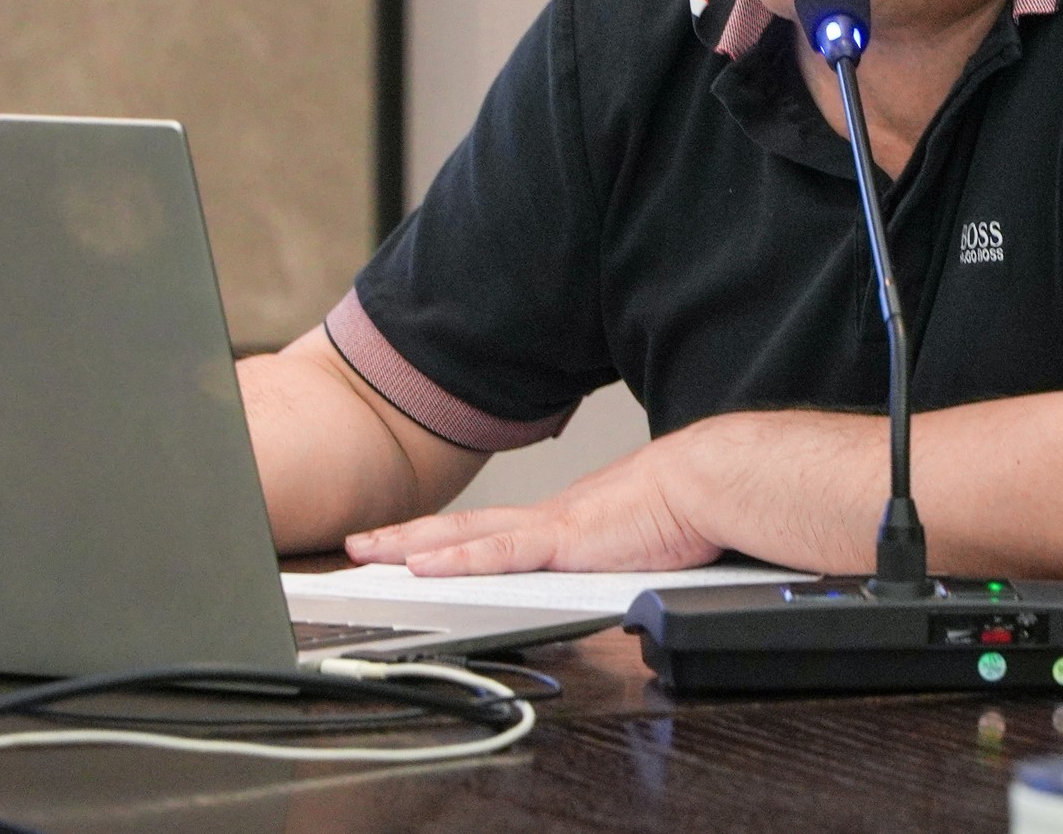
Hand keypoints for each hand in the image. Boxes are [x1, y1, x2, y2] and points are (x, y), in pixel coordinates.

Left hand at [344, 434, 721, 575]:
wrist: (704, 484)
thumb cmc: (681, 512)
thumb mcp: (630, 545)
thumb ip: (608, 563)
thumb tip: (608, 577)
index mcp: (557, 523)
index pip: (486, 531)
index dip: (442, 538)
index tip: (402, 545)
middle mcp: (543, 520)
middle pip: (459, 528)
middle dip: (404, 536)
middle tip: (357, 545)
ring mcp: (548, 528)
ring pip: (464, 536)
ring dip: (411, 544)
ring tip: (366, 553)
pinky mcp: (562, 540)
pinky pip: (499, 553)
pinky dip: (458, 560)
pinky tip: (423, 566)